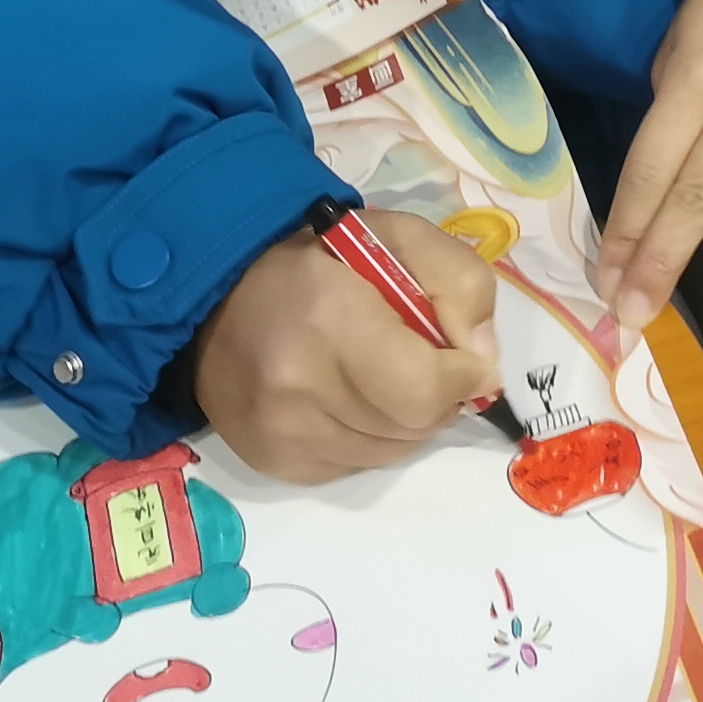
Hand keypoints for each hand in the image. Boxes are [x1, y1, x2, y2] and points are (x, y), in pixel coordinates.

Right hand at [194, 207, 499, 483]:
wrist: (219, 292)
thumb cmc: (320, 259)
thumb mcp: (400, 236)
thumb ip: (459, 282)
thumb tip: (483, 357)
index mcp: (329, 318)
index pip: (426, 390)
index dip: (462, 377)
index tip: (465, 358)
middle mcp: (296, 385)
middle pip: (413, 427)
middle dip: (438, 398)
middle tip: (424, 363)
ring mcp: (278, 431)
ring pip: (389, 453)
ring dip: (405, 421)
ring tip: (383, 377)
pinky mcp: (270, 460)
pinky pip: (354, 466)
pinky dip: (369, 438)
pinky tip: (350, 398)